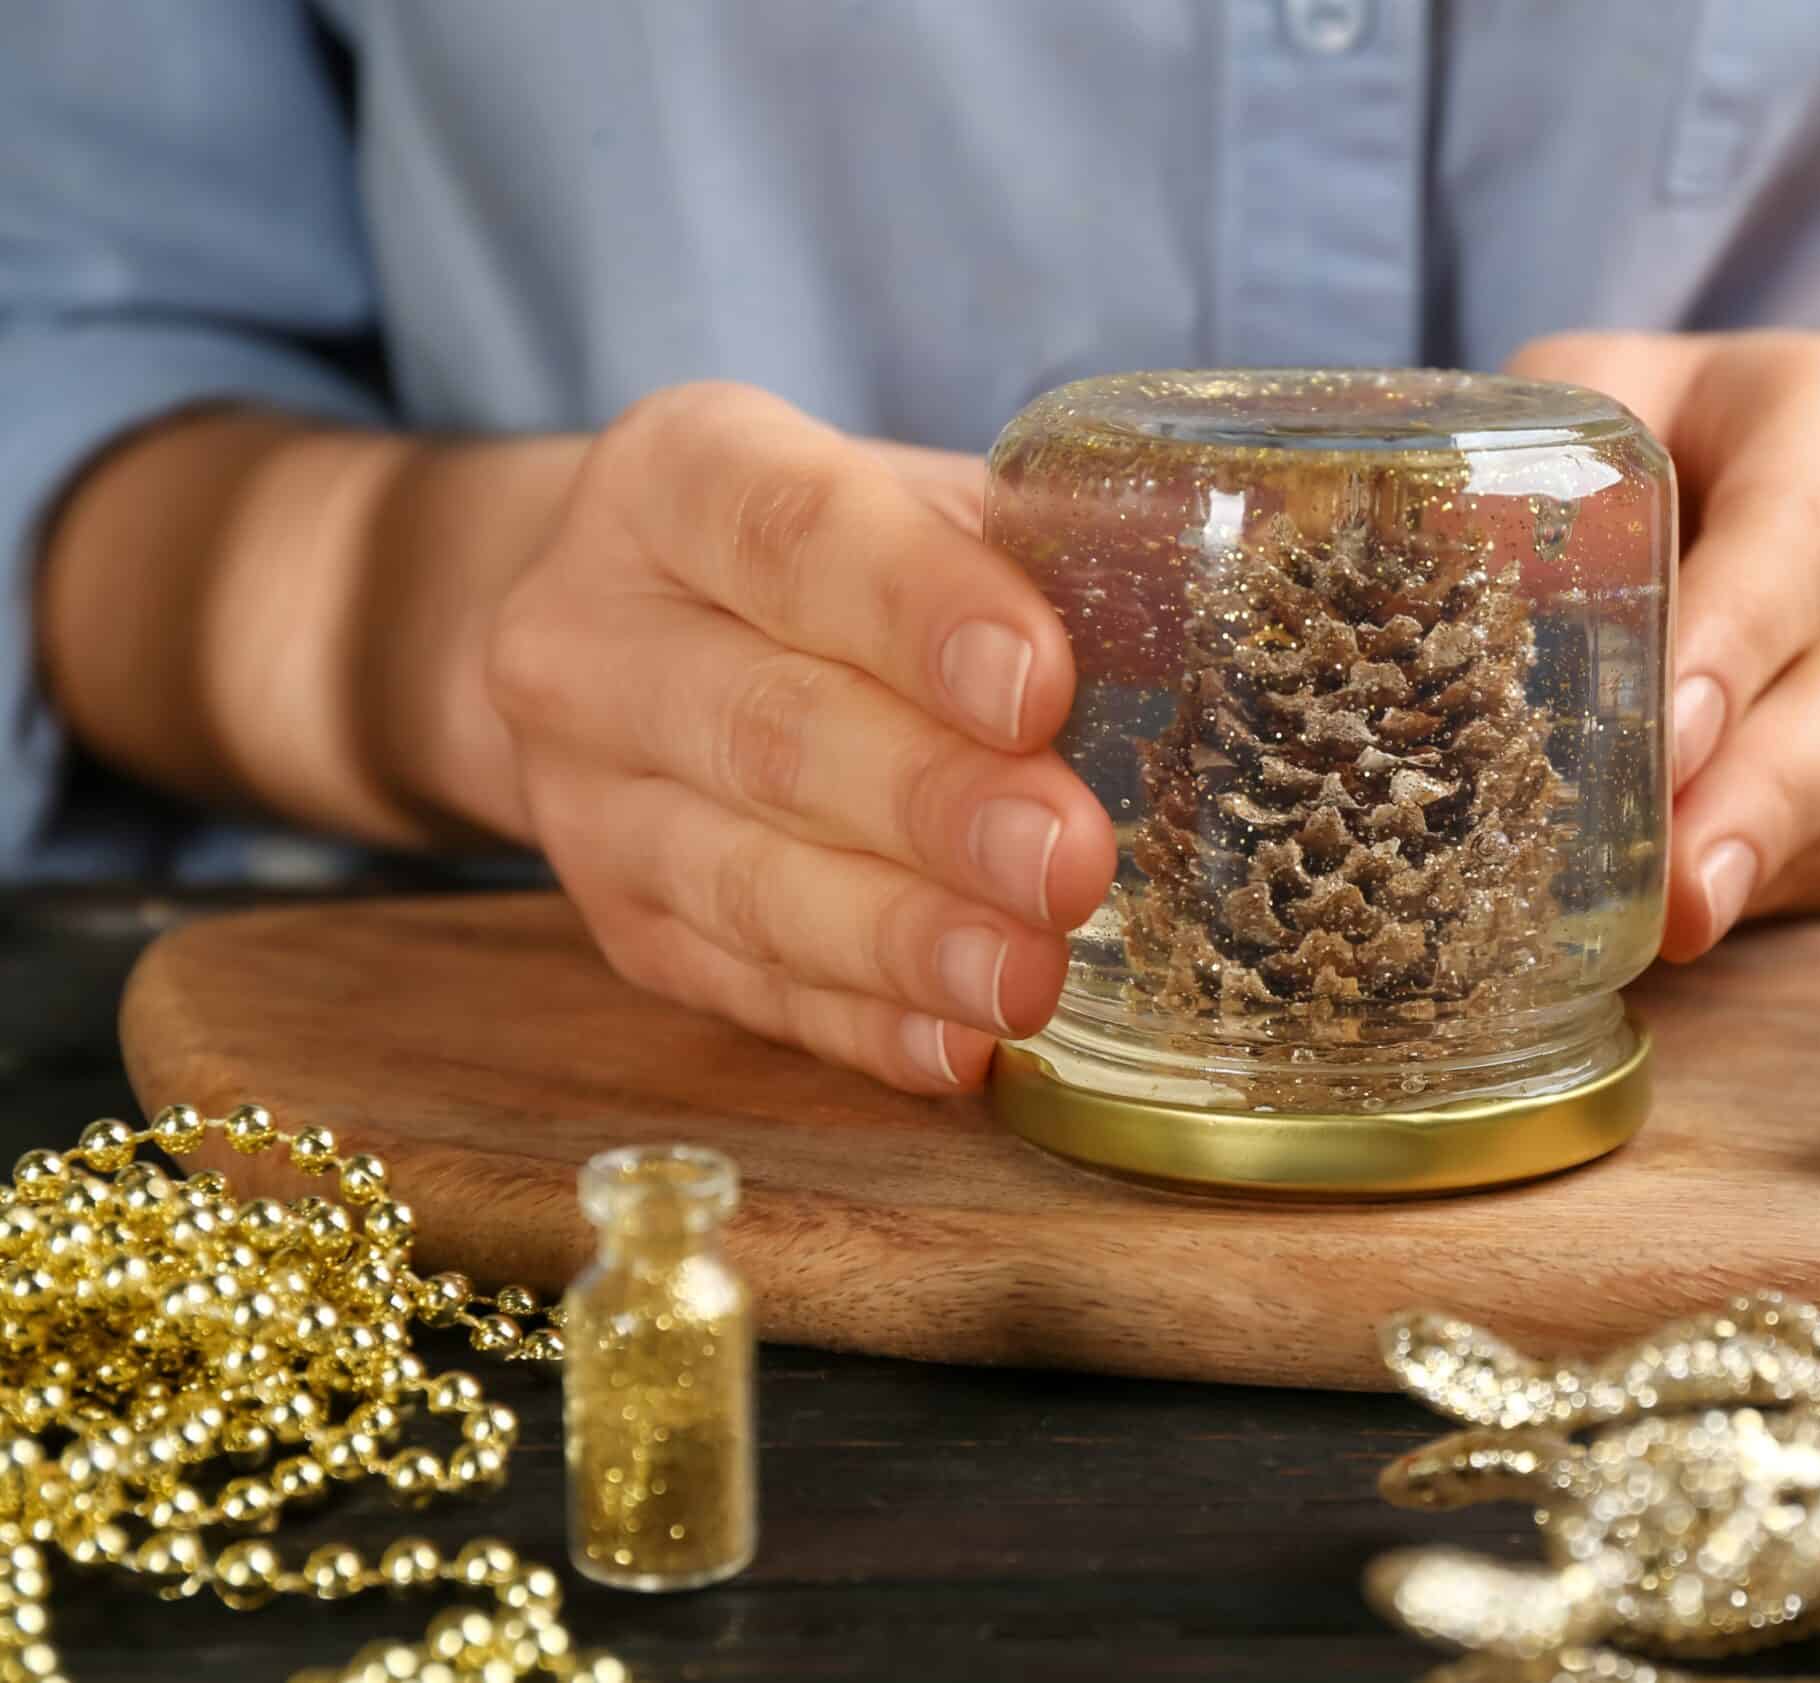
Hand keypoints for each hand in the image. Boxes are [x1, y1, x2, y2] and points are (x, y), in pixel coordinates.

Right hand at [485, 382, 1114, 1089]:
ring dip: (899, 940)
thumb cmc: (834, 561)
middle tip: (1069, 860)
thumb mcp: (913, 504)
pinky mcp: (622, 927)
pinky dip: (859, 1026)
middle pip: (766, 726)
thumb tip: (1214, 618)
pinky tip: (958, 1050)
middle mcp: (594, 634)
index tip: (1041, 684)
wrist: (639, 632)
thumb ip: (1033, 550)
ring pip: (742, 879)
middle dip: (931, 803)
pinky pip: (742, 988)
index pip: (792, 532)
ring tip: (1027, 978)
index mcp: (679, 478)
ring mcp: (586, 797)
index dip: (917, 611)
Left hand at [1508, 332, 1819, 960]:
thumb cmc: (1693, 437)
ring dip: (1778, 858)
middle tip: (1681, 891)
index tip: (1669, 742)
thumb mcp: (1610, 399)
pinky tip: (1708, 910)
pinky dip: (1788, 879)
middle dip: (1770, 797)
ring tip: (1684, 928)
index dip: (1738, 643)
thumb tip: (1418, 586)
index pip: (1801, 536)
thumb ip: (1537, 471)